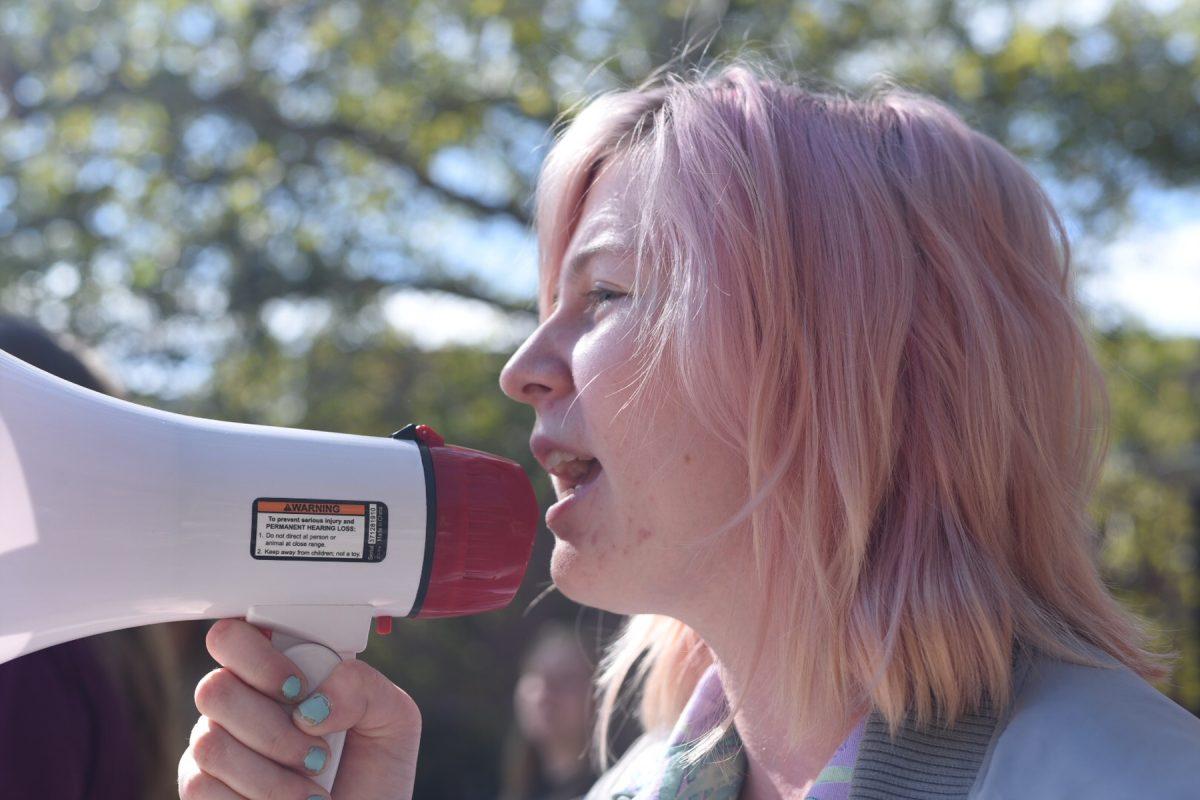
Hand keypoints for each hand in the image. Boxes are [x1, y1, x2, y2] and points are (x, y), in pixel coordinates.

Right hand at [178, 618, 420, 798]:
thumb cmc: (374, 773)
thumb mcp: (393, 719)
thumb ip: (363, 687)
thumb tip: (314, 702)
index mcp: (279, 669)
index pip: (234, 634)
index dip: (258, 657)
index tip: (299, 687)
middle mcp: (238, 703)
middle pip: (213, 689)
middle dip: (273, 729)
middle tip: (317, 754)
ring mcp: (215, 748)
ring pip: (209, 744)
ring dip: (272, 775)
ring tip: (311, 789)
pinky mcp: (202, 791)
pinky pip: (200, 788)